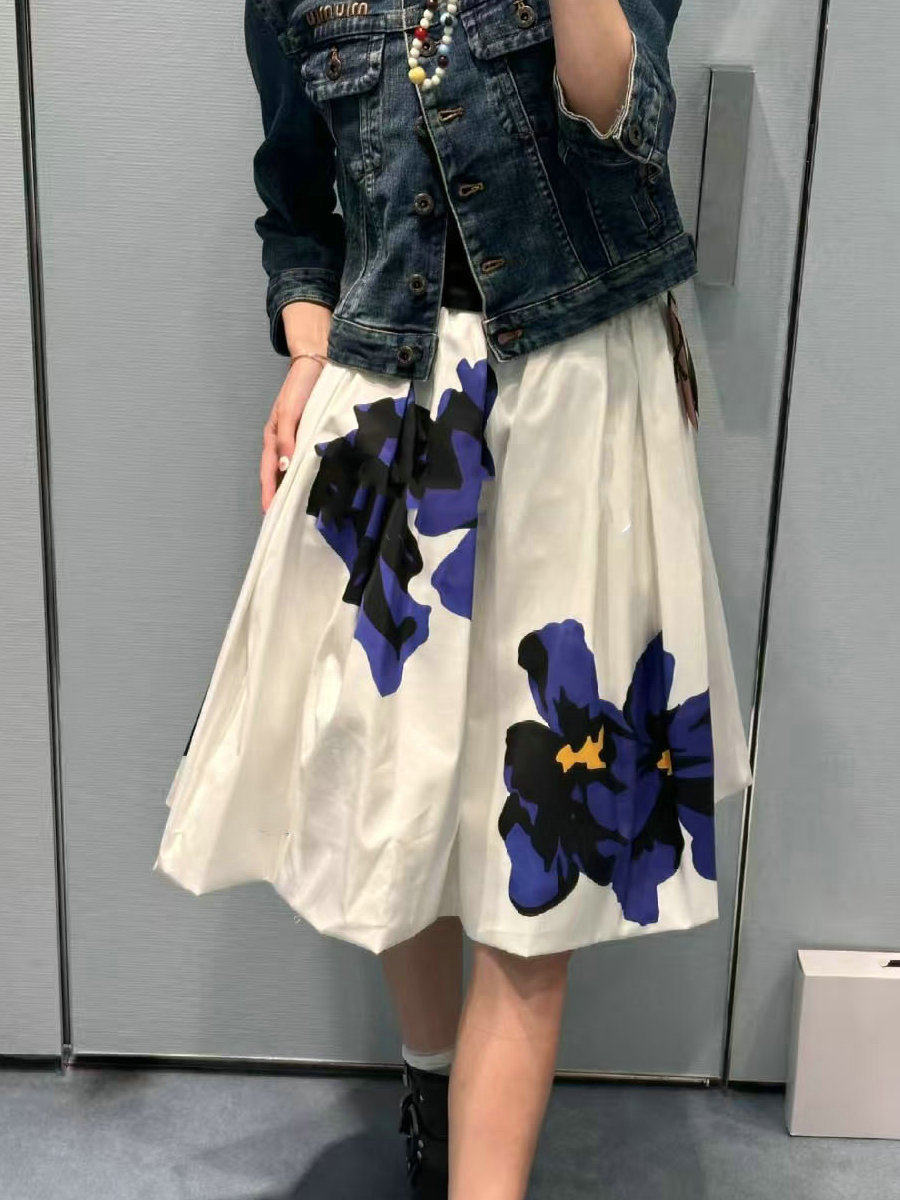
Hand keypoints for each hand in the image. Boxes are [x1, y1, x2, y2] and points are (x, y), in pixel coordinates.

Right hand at [260, 355, 324, 512]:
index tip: (270, 514)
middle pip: (279, 475)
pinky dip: (308, 473)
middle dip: (280, 496)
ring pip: (293, 469)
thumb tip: (284, 466)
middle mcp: (284, 442)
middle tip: (285, 519)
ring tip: (301, 509)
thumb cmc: (299, 387)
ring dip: (295, 487)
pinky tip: (317, 484)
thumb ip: (287, 439)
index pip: (269, 472)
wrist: (317, 365)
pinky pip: (306, 459)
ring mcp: (297, 440)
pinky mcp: (311, 435)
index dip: (269, 493)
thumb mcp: (290, 413)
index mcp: (273, 438)